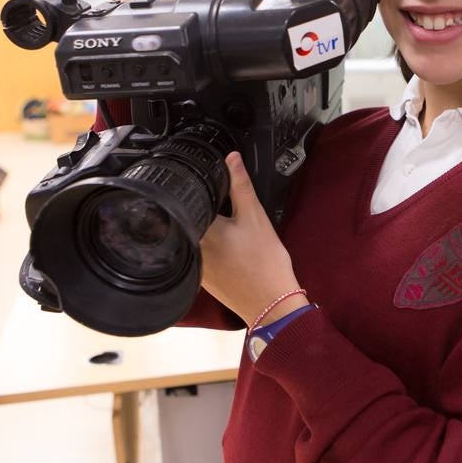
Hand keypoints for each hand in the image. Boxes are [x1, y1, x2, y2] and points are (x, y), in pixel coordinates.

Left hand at [200, 152, 306, 326]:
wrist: (271, 302)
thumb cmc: (265, 263)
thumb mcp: (255, 216)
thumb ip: (241, 185)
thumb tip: (232, 159)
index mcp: (200, 228)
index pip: (191, 199)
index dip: (201, 189)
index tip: (213, 187)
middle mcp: (191, 246)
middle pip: (191, 216)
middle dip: (206, 208)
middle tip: (227, 208)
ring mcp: (194, 263)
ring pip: (195, 234)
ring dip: (207, 227)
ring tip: (229, 227)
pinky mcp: (201, 276)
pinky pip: (199, 251)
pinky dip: (211, 245)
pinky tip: (229, 247)